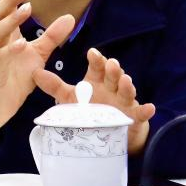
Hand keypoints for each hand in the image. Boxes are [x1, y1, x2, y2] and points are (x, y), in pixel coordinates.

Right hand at [0, 0, 74, 144]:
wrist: (1, 104)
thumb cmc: (16, 75)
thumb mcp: (38, 53)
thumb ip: (52, 36)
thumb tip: (70, 16)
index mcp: (6, 33)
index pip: (8, 5)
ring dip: (11, 18)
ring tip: (26, 8)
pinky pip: (0, 57)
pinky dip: (11, 49)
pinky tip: (21, 42)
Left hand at [33, 48, 155, 154]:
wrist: (107, 132)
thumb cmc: (89, 109)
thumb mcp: (70, 98)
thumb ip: (54, 86)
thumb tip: (35, 72)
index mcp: (97, 80)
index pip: (97, 66)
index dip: (96, 60)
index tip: (92, 53)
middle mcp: (111, 87)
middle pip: (113, 75)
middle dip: (112, 69)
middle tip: (111, 63)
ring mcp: (124, 101)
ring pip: (126, 90)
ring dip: (127, 85)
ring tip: (126, 80)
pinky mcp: (133, 116)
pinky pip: (140, 113)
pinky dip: (145, 110)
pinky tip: (150, 108)